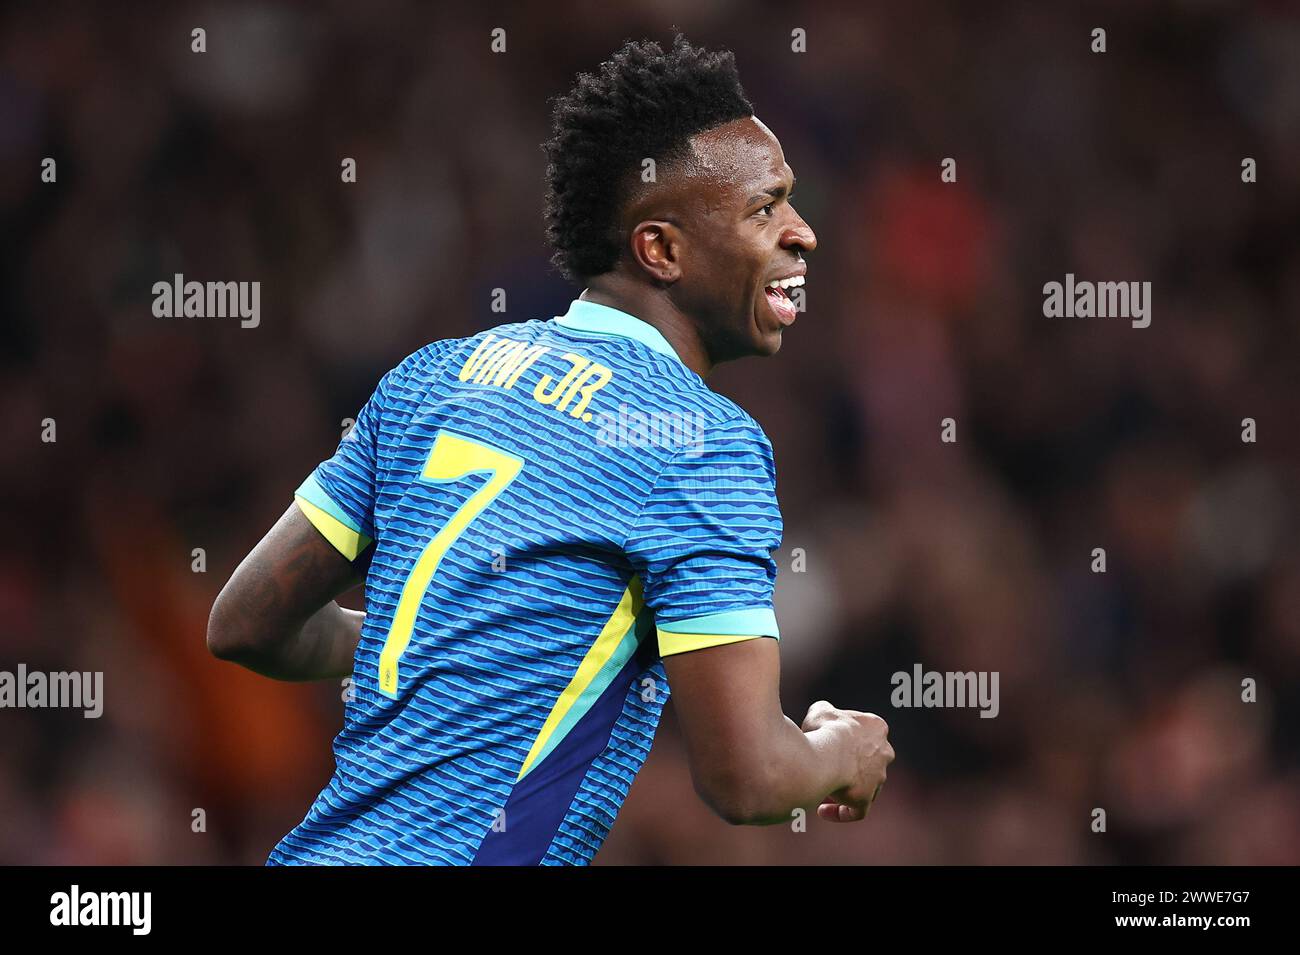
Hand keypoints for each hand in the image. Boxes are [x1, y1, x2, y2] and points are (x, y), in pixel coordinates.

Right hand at [801, 700, 894, 822]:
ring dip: (845, 788)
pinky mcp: (866, 799)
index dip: (847, 739)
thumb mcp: (820, 711)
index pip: (865, 733)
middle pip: (869, 761)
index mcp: (877, 727)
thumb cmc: (824, 730)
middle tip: (829, 767)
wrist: (828, 752)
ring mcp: (878, 778)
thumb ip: (824, 712)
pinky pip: (856, 811)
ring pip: (865, 787)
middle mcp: (884, 753)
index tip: (830, 744)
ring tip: (822, 789)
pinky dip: (840, 812)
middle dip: (850, 765)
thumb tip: (820, 715)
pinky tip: (822, 810)